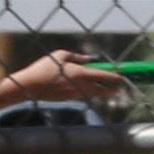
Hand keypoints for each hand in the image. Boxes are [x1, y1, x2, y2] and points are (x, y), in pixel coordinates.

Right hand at [11, 51, 130, 112]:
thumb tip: (89, 59)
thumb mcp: (61, 55)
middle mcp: (80, 86)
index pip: (103, 76)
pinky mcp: (68, 99)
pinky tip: (88, 89)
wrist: (30, 86)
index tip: (123, 78)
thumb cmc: (44, 67)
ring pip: (92, 93)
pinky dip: (87, 92)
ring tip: (109, 90)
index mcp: (81, 74)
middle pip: (102, 89)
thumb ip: (77, 57)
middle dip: (112, 89)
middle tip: (119, 89)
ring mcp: (74, 94)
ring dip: (101, 91)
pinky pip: (82, 95)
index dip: (115, 77)